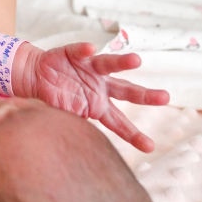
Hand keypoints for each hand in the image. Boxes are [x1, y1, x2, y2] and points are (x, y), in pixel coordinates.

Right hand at [17, 42, 169, 152]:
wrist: (36, 76)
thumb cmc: (55, 98)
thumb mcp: (67, 118)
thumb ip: (76, 130)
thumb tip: (81, 152)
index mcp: (100, 106)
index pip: (120, 123)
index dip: (133, 135)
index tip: (149, 147)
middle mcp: (101, 86)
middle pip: (127, 91)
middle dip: (145, 95)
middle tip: (165, 97)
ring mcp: (89, 68)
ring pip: (109, 64)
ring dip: (122, 62)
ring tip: (136, 60)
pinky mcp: (74, 54)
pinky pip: (81, 51)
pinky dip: (85, 50)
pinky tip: (90, 49)